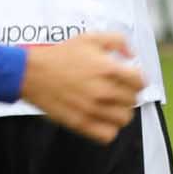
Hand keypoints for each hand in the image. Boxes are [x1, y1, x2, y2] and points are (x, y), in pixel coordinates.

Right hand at [17, 33, 140, 143]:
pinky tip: (102, 119)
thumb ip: (118, 42)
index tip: (129, 79)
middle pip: (133, 100)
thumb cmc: (61, 55)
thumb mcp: (91, 38)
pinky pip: (108, 135)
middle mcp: (104, 91)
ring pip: (124, 119)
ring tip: (110, 105)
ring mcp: (92, 109)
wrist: (31, 73)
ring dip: (120, 111)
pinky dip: (109, 129)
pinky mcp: (80, 123)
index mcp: (109, 69)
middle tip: (116, 90)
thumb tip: (132, 56)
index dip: (137, 79)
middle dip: (127, 93)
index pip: (141, 82)